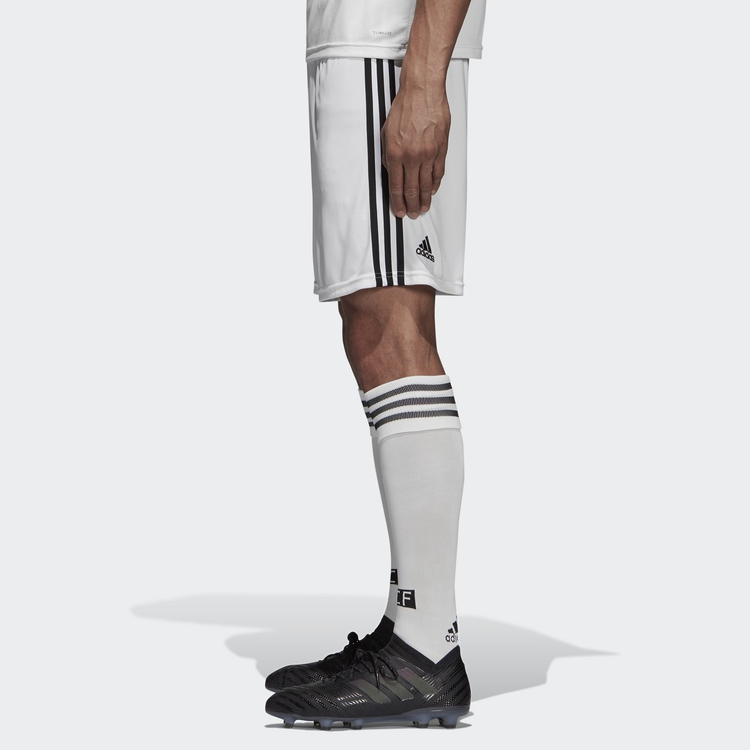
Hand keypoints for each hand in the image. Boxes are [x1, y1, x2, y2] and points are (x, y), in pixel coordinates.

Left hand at [381, 82, 450, 218]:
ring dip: (424, 199)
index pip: (396, 186)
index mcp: (395, 153)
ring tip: (423, 208)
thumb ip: (388, 155)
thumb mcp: (386, 132)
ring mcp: (428, 153)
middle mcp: (412, 156)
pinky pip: (438, 172)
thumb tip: (392, 172)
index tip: (399, 211)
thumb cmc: (404, 108)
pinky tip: (432, 190)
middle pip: (411, 189)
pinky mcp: (440, 148)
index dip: (398, 202)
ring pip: (425, 184)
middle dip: (411, 205)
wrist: (422, 90)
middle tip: (413, 214)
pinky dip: (435, 184)